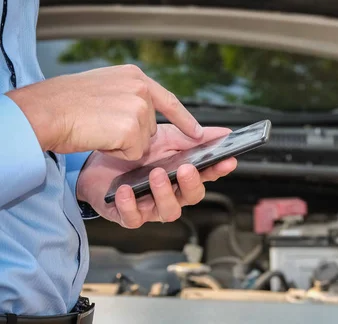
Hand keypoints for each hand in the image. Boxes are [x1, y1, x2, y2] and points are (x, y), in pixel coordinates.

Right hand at [6, 65, 201, 159]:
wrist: (44, 111)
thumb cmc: (64, 102)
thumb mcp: (103, 86)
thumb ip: (127, 94)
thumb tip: (142, 112)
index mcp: (134, 76)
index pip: (168, 100)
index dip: (184, 119)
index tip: (199, 133)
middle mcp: (141, 89)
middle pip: (151, 127)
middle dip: (131, 134)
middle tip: (101, 124)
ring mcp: (138, 108)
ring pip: (142, 142)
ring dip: (122, 143)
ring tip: (98, 129)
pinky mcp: (132, 129)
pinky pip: (133, 153)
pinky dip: (116, 153)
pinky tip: (99, 138)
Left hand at [77, 124, 237, 226]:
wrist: (97, 161)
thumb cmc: (136, 152)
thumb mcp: (166, 138)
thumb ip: (193, 137)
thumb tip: (225, 133)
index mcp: (184, 176)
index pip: (208, 174)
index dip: (219, 169)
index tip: (227, 160)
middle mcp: (173, 194)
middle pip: (192, 197)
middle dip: (191, 183)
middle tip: (186, 168)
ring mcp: (152, 207)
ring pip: (169, 211)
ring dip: (164, 193)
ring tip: (156, 174)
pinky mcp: (128, 215)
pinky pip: (134, 218)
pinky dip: (130, 205)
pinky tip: (126, 189)